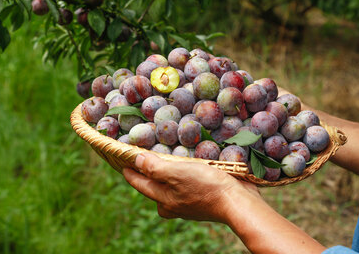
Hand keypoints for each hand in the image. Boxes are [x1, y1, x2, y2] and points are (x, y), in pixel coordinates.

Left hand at [123, 152, 260, 222]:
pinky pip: (186, 183)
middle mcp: (172, 203)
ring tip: (165, 156)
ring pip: (170, 185)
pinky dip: (184, 173)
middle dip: (147, 171)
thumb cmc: (206, 187)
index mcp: (162, 199)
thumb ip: (154, 168)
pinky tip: (189, 164)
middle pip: (153, 186)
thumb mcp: (176, 173)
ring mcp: (188, 202)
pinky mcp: (202, 197)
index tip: (120, 158)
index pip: (139, 183)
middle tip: (141, 155)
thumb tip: (135, 161)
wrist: (238, 203)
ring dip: (167, 171)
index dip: (129, 169)